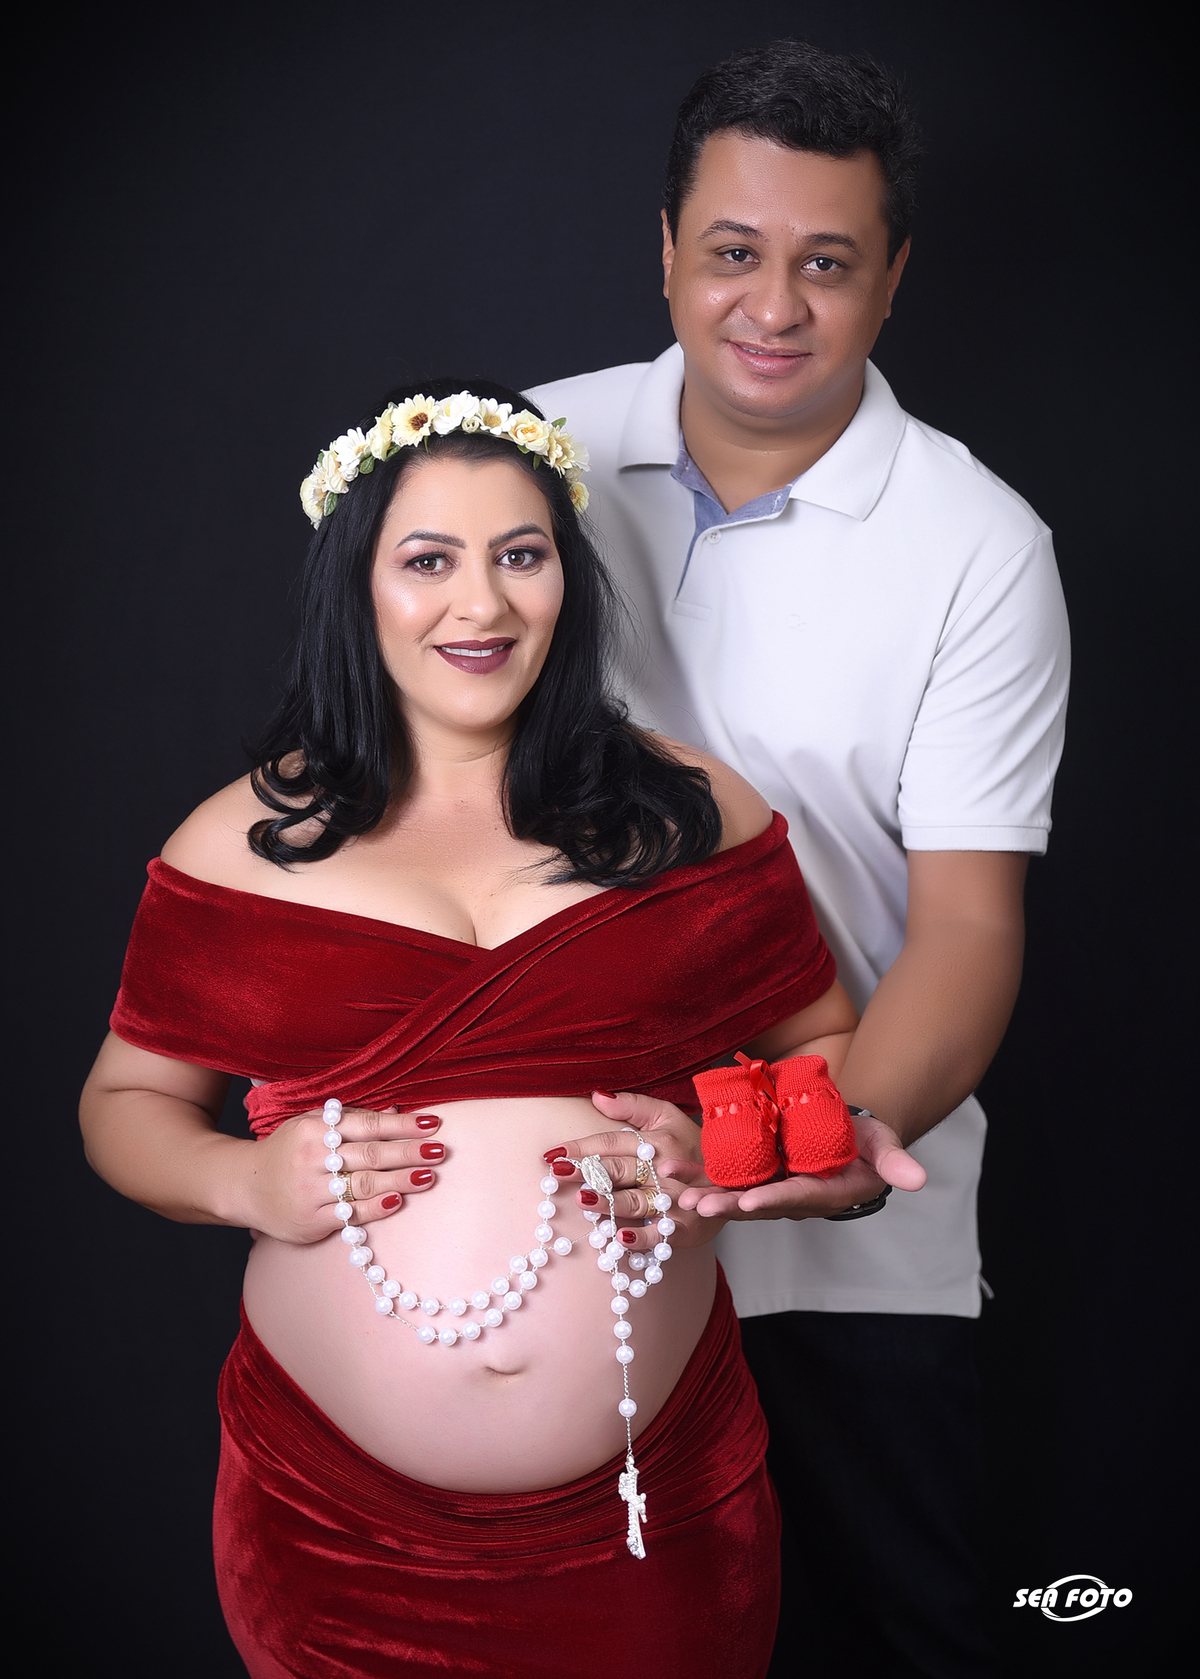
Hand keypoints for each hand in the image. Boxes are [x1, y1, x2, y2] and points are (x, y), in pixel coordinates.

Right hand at [243, 1105, 443, 1242]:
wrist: (242, 1186)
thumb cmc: (287, 1150)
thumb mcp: (310, 1124)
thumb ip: (351, 1119)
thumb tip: (393, 1110)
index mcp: (315, 1129)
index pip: (368, 1125)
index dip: (402, 1124)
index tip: (432, 1123)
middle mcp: (313, 1158)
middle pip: (371, 1154)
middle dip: (410, 1152)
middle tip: (440, 1150)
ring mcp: (311, 1191)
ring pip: (364, 1184)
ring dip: (401, 1180)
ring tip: (429, 1175)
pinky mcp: (311, 1221)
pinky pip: (351, 1214)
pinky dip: (376, 1207)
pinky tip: (398, 1200)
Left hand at [547, 1091, 720, 1252]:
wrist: (735, 1179)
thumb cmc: (692, 1144)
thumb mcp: (667, 1116)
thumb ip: (632, 1106)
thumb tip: (596, 1096)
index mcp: (656, 1140)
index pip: (611, 1142)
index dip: (581, 1146)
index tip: (552, 1154)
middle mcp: (663, 1169)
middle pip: (619, 1170)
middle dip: (587, 1171)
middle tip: (559, 1173)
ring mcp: (674, 1200)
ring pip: (634, 1201)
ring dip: (608, 1202)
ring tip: (584, 1199)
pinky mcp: (684, 1227)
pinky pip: (659, 1235)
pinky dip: (640, 1238)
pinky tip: (619, 1239)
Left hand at [676, 1110, 926, 1221]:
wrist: (848, 1135)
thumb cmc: (868, 1143)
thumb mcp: (886, 1148)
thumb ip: (897, 1162)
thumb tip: (919, 1179)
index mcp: (823, 1194)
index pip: (796, 1199)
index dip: (773, 1201)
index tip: (751, 1203)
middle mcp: (791, 1197)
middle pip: (755, 1204)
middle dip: (725, 1207)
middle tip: (695, 1207)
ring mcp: (769, 1188)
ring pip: (732, 1195)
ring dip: (702, 1194)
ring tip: (672, 1193)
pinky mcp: (753, 1175)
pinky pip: (722, 1179)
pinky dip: (697, 1175)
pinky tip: (670, 1169)